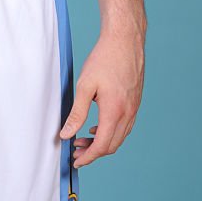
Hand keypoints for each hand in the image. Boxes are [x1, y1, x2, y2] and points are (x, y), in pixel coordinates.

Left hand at [59, 25, 144, 168]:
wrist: (125, 40)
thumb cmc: (104, 58)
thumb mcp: (85, 85)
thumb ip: (76, 113)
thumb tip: (66, 134)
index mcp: (114, 111)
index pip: (102, 146)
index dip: (88, 157)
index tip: (76, 161)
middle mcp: (128, 113)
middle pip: (112, 145)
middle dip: (94, 152)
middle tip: (76, 150)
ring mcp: (134, 108)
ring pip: (120, 137)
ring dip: (103, 143)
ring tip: (84, 138)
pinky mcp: (135, 102)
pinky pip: (125, 126)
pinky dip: (111, 132)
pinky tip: (98, 125)